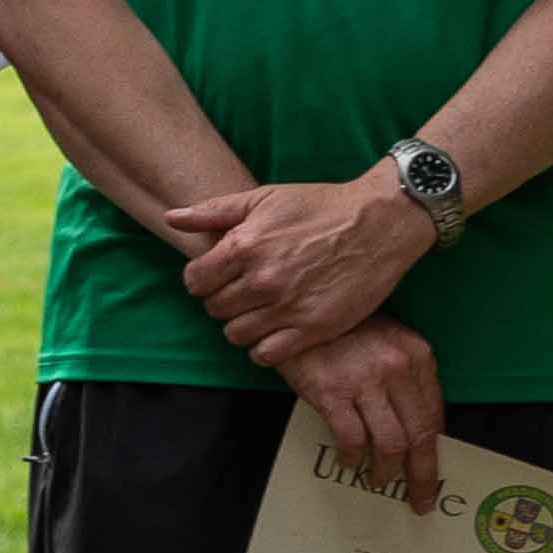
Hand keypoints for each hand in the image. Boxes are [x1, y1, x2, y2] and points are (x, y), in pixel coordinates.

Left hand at [167, 170, 431, 361]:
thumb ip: (213, 211)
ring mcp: (288, 306)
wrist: (380, 222)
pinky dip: (263, 348)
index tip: (217, 278)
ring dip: (241, 325)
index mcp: (243, 246)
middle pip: (215, 308)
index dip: (202, 280)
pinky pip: (267, 354)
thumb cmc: (321, 206)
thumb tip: (172, 218)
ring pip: (236, 334)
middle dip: (222, 301)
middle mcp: (262, 280)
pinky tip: (274, 332)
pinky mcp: (315, 328)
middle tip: (242, 293)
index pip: (194, 281)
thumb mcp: (264, 198)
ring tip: (258, 312)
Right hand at [271, 314, 445, 514]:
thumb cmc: (341, 328)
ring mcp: (365, 381)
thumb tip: (410, 424)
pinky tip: (348, 461)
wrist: (296, 306)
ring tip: (378, 480)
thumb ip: (404, 377)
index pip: (434, 416)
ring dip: (386, 471)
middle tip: (419, 499)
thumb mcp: (386, 342)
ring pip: (390, 443)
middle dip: (421, 475)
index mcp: (417, 356)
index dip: (435, 451)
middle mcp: (397, 369)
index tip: (432, 473)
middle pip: (420, 436)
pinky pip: (351, 438)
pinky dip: (352, 457)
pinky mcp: (331, 391)